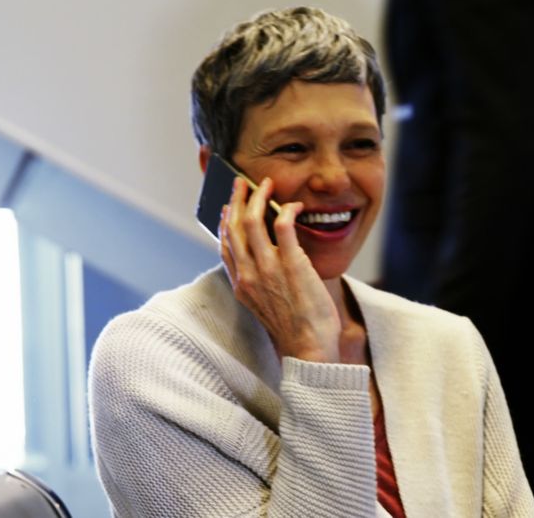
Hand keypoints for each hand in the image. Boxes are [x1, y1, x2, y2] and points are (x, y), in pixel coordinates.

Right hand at [220, 176, 340, 362]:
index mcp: (242, 285)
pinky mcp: (292, 265)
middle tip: (242, 183)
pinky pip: (283, 227)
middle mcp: (249, 275)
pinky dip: (286, 210)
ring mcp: (269, 269)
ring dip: (258, 198)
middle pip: (234, 228)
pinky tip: (294, 205)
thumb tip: (266, 261)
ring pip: (253, 222)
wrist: (309, 349)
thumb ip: (261, 282)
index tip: (229, 207)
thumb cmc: (294, 329)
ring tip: (266, 184)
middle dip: (237, 200)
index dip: (224, 222)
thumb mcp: (266, 305)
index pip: (225, 246)